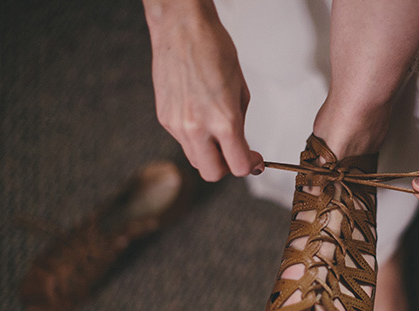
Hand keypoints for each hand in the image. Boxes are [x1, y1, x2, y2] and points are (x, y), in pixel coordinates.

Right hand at [144, 0, 262, 180]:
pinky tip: (200, 116)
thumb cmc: (214, 49)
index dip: (250, 166)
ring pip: (195, 160)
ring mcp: (177, 125)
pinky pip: (183, 141)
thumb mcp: (241, 90)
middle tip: (236, 152)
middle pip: (212, 173)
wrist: (182, 28)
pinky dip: (194, 137)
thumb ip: (240, 122)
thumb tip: (241, 144)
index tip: (254, 160)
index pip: (238, 166)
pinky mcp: (164, 118)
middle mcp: (196, 127)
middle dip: (227, 167)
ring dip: (209, 155)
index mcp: (223, 120)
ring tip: (217, 134)